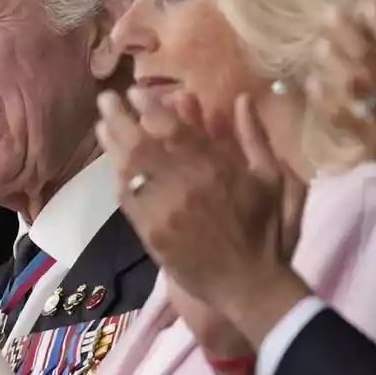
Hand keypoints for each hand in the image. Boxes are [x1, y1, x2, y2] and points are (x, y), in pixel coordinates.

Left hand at [95, 90, 309, 345]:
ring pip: (128, 168)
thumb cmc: (265, 230)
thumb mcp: (273, 178)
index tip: (135, 91)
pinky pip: (127, 198)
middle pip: (140, 142)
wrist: (248, 283)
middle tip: (105, 100)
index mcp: (212, 166)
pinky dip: (118, 178)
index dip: (149, 105)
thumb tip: (243, 99)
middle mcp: (182, 183)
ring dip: (112, 144)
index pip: (171, 127)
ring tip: (102, 126)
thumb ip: (254, 136)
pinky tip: (113, 165)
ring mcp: (162, 208)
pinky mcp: (150, 231)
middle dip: (119, 117)